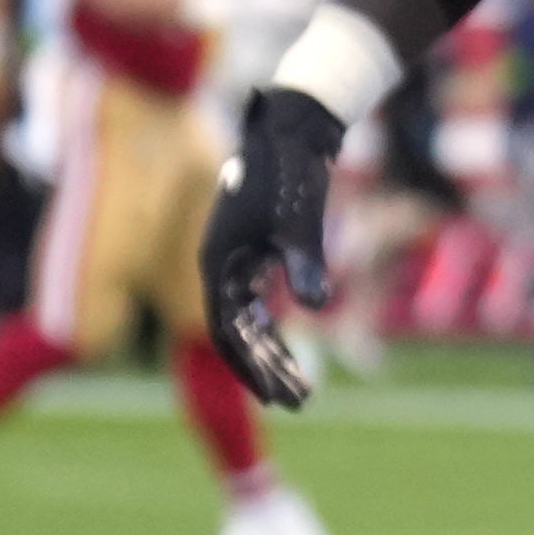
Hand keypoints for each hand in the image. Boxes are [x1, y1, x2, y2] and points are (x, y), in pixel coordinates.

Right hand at [205, 87, 345, 409]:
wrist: (290, 131)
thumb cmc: (291, 174)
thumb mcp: (300, 222)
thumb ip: (305, 263)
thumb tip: (315, 307)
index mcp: (218, 263)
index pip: (228, 333)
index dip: (253, 368)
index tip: (278, 399)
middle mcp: (218, 266)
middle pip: (238, 336)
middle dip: (267, 371)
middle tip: (299, 404)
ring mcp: (233, 260)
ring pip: (248, 323)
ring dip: (273, 355)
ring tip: (303, 389)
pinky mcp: (252, 252)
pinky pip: (257, 304)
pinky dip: (275, 329)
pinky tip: (293, 350)